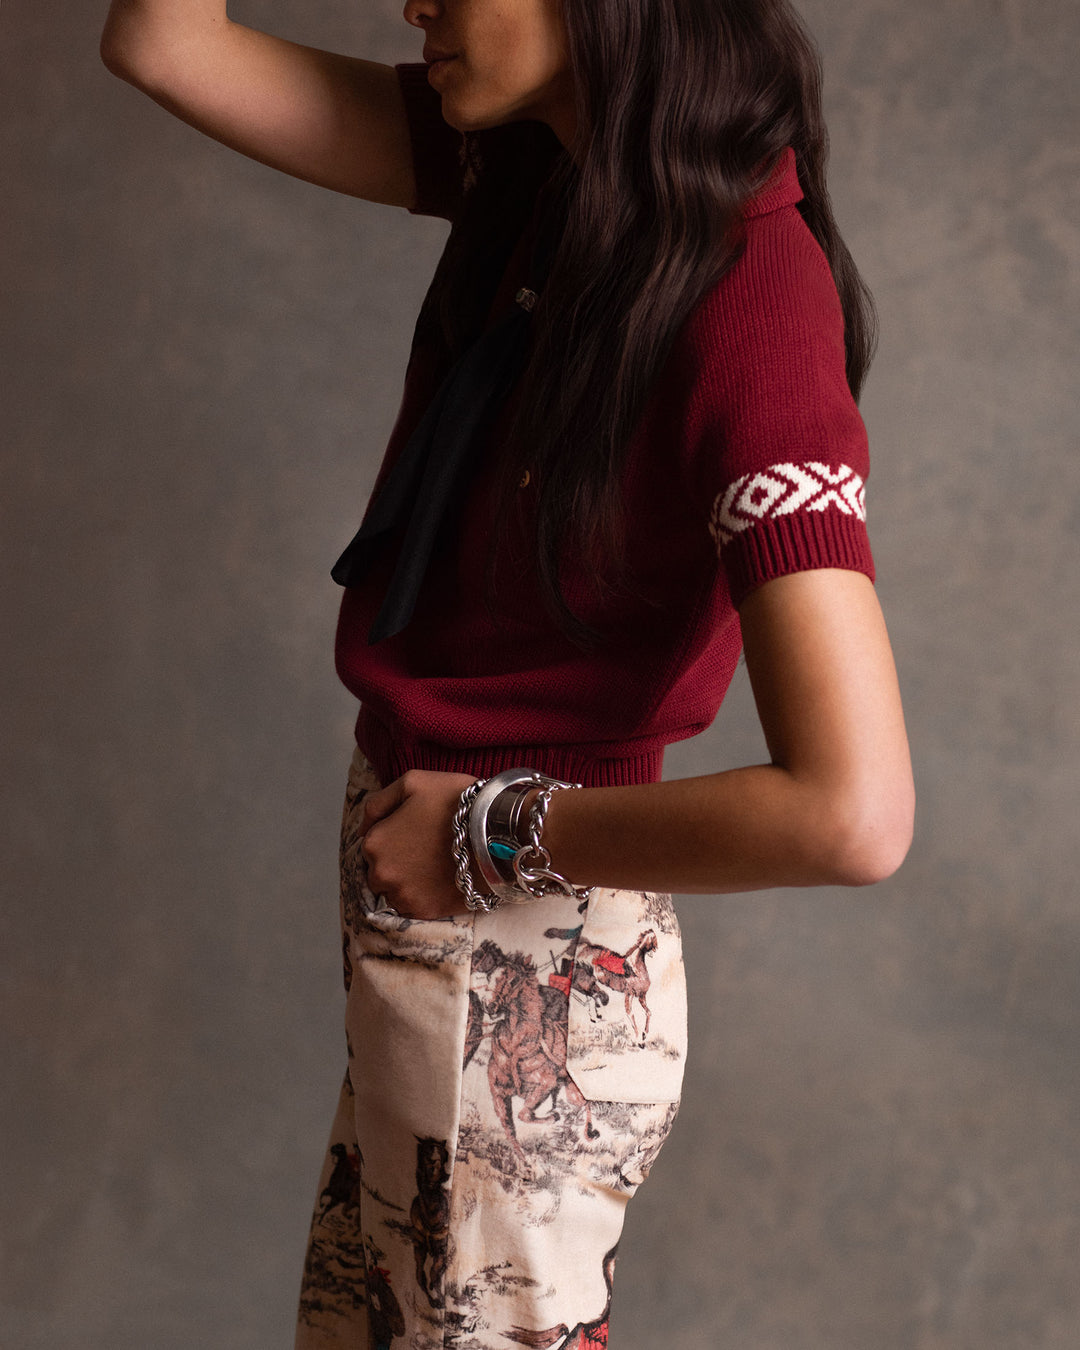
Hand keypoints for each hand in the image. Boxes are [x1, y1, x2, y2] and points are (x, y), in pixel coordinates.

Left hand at [358, 769, 481, 918]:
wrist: (496, 834)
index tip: (416, 830)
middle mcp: (381, 873)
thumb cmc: (456, 803)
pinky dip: (423, 896)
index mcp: (375, 842)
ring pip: (394, 890)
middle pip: (380, 870)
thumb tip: (362, 826)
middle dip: (398, 860)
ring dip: (408, 881)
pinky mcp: (423, 912)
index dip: (394, 834)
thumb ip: (378, 802)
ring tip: (434, 866)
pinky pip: (413, 907)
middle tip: (426, 848)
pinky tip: (440, 881)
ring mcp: (402, 895)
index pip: (371, 843)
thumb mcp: (413, 782)